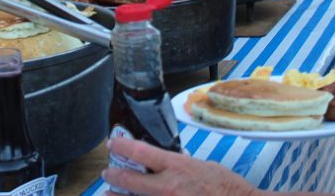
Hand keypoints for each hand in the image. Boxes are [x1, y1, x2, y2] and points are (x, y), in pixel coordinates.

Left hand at [103, 136, 259, 195]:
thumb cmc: (226, 187)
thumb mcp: (203, 166)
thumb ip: (181, 164)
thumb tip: (168, 162)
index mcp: (177, 167)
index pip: (140, 152)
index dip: (122, 146)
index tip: (113, 144)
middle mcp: (168, 187)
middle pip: (130, 180)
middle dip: (115, 176)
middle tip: (108, 173)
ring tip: (108, 194)